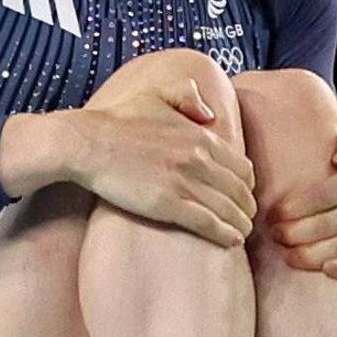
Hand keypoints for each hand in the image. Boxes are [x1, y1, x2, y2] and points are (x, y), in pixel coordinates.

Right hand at [68, 78, 257, 247]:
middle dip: (247, 207)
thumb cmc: (118, 120)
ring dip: (240, 224)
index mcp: (200, 135)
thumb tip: (209, 112)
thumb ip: (186, 95)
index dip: (246, 184)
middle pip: (239, 190)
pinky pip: (208, 223)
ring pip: (228, 209)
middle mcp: (198, 159)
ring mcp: (185, 182)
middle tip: (246, 218)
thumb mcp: (156, 94)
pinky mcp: (169, 205)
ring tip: (241, 233)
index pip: (241, 165)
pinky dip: (225, 234)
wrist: (89, 143)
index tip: (244, 194)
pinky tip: (231, 242)